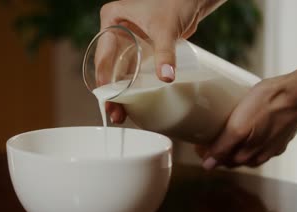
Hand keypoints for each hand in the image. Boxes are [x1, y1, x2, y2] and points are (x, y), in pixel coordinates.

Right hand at [98, 0, 225, 122]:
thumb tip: (166, 77)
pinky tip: (131, 105)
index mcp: (112, 20)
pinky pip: (132, 73)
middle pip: (108, 67)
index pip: (103, 53)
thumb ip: (165, 52)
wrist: (193, 0)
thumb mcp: (166, 29)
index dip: (104, 77)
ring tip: (120, 115)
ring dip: (119, 94)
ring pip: (118, 73)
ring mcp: (127, 43)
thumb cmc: (176, 3)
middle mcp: (115, 32)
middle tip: (113, 112)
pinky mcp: (139, 51)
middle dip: (110, 92)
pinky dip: (131, 88)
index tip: (108, 96)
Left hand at [200, 60, 296, 168]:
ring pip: (247, 154)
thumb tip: (208, 165)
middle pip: (233, 159)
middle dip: (219, 152)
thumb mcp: (238, 126)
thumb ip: (223, 147)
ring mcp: (272, 147)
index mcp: (247, 154)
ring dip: (234, 149)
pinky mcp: (280, 138)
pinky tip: (248, 135)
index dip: (207, 153)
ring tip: (225, 137)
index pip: (220, 161)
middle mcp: (259, 155)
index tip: (198, 144)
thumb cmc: (267, 104)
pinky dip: (250, 144)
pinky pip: (261, 146)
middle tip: (208, 139)